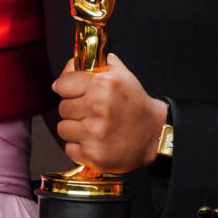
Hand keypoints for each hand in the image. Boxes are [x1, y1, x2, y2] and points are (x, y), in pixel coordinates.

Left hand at [53, 52, 168, 172]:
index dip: (65, 88)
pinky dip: (78, 146)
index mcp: (102, 85)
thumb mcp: (122, 74)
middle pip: (62, 108)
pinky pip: (69, 148)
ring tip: (91, 127)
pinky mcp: (93, 154)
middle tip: (89, 111)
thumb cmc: (135, 104)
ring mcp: (94, 133)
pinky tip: (93, 141)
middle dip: (73, 109)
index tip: (69, 92)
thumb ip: (98, 64)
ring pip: (63, 128)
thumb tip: (73, 63)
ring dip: (74, 129)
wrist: (154, 134)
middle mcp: (97, 108)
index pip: (63, 84)